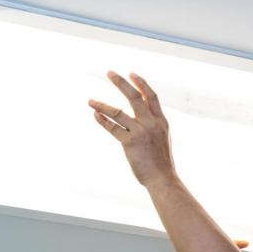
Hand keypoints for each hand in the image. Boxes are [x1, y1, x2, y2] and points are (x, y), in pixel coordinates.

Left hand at [88, 72, 176, 187]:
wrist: (162, 179)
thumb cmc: (161, 162)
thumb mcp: (163, 138)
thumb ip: (154, 125)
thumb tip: (144, 116)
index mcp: (161, 121)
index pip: (151, 96)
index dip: (141, 83)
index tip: (131, 73)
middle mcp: (151, 123)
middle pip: (134, 97)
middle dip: (121, 83)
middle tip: (109, 73)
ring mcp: (140, 132)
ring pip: (118, 112)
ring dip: (101, 105)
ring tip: (89, 101)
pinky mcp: (129, 142)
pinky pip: (112, 128)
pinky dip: (102, 120)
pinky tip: (95, 114)